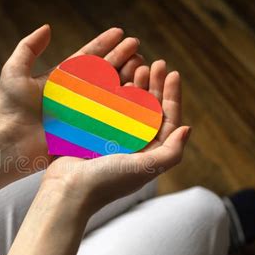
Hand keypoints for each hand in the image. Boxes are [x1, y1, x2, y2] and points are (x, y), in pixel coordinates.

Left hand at [0, 25, 145, 163]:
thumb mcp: (15, 72)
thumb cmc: (9, 109)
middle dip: (121, 58)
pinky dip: (125, 103)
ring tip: (141, 64)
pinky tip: (139, 92)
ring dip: (126, 76)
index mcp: (62, 80)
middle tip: (137, 46)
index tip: (120, 32)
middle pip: (103, 72)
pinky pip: (110, 115)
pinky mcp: (87, 129)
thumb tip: (47, 27)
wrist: (9, 143)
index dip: (104, 44)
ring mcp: (83, 112)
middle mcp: (76, 94)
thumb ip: (29, 48)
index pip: (88, 57)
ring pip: (111, 90)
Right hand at [42, 62, 190, 215]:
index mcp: (148, 153)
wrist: (67, 190)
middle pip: (149, 109)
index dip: (172, 96)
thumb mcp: (145, 168)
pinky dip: (112, 91)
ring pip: (129, 104)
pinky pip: (107, 107)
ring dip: (135, 85)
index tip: (172, 73)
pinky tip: (114, 77)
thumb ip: (170, 152)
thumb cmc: (106, 181)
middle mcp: (133, 145)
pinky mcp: (93, 133)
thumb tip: (188, 128)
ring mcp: (112, 137)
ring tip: (136, 65)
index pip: (167, 121)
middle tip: (155, 64)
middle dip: (154, 86)